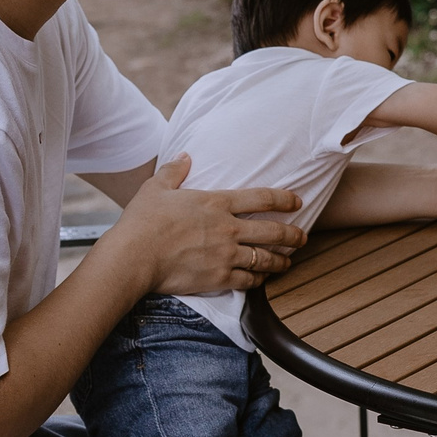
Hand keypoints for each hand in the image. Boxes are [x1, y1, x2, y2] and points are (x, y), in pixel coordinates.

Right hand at [110, 155, 304, 294]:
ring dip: (281, 261)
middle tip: (303, 237)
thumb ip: (174, 170)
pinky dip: (259, 280)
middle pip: (273, 231)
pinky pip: (248, 281)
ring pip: (265, 258)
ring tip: (288, 262)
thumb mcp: (156, 188)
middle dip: (293, 235)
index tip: (297, 201)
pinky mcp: (219, 278)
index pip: (261, 197)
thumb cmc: (142, 221)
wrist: (134, 256)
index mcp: (217, 202)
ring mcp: (226, 255)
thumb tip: (185, 155)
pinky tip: (262, 280)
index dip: (284, 199)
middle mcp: (228, 228)